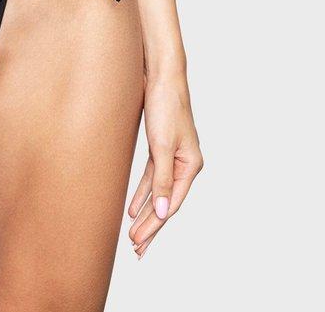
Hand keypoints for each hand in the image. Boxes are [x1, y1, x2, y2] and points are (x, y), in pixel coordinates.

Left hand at [127, 72, 202, 257]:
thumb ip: (162, 180)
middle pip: (165, 202)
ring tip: (133, 236)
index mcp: (191, 165)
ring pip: (157, 192)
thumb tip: (161, 212)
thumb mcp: (162, 145)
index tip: (138, 243)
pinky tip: (133, 208)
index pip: (171, 204)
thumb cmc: (165, 105)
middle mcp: (185, 163)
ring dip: (145, 213)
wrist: (160, 74)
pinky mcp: (160, 146)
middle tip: (136, 250)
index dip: (154, 225)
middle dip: (151, 226)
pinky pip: (151, 177)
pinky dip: (142, 193)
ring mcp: (172, 155)